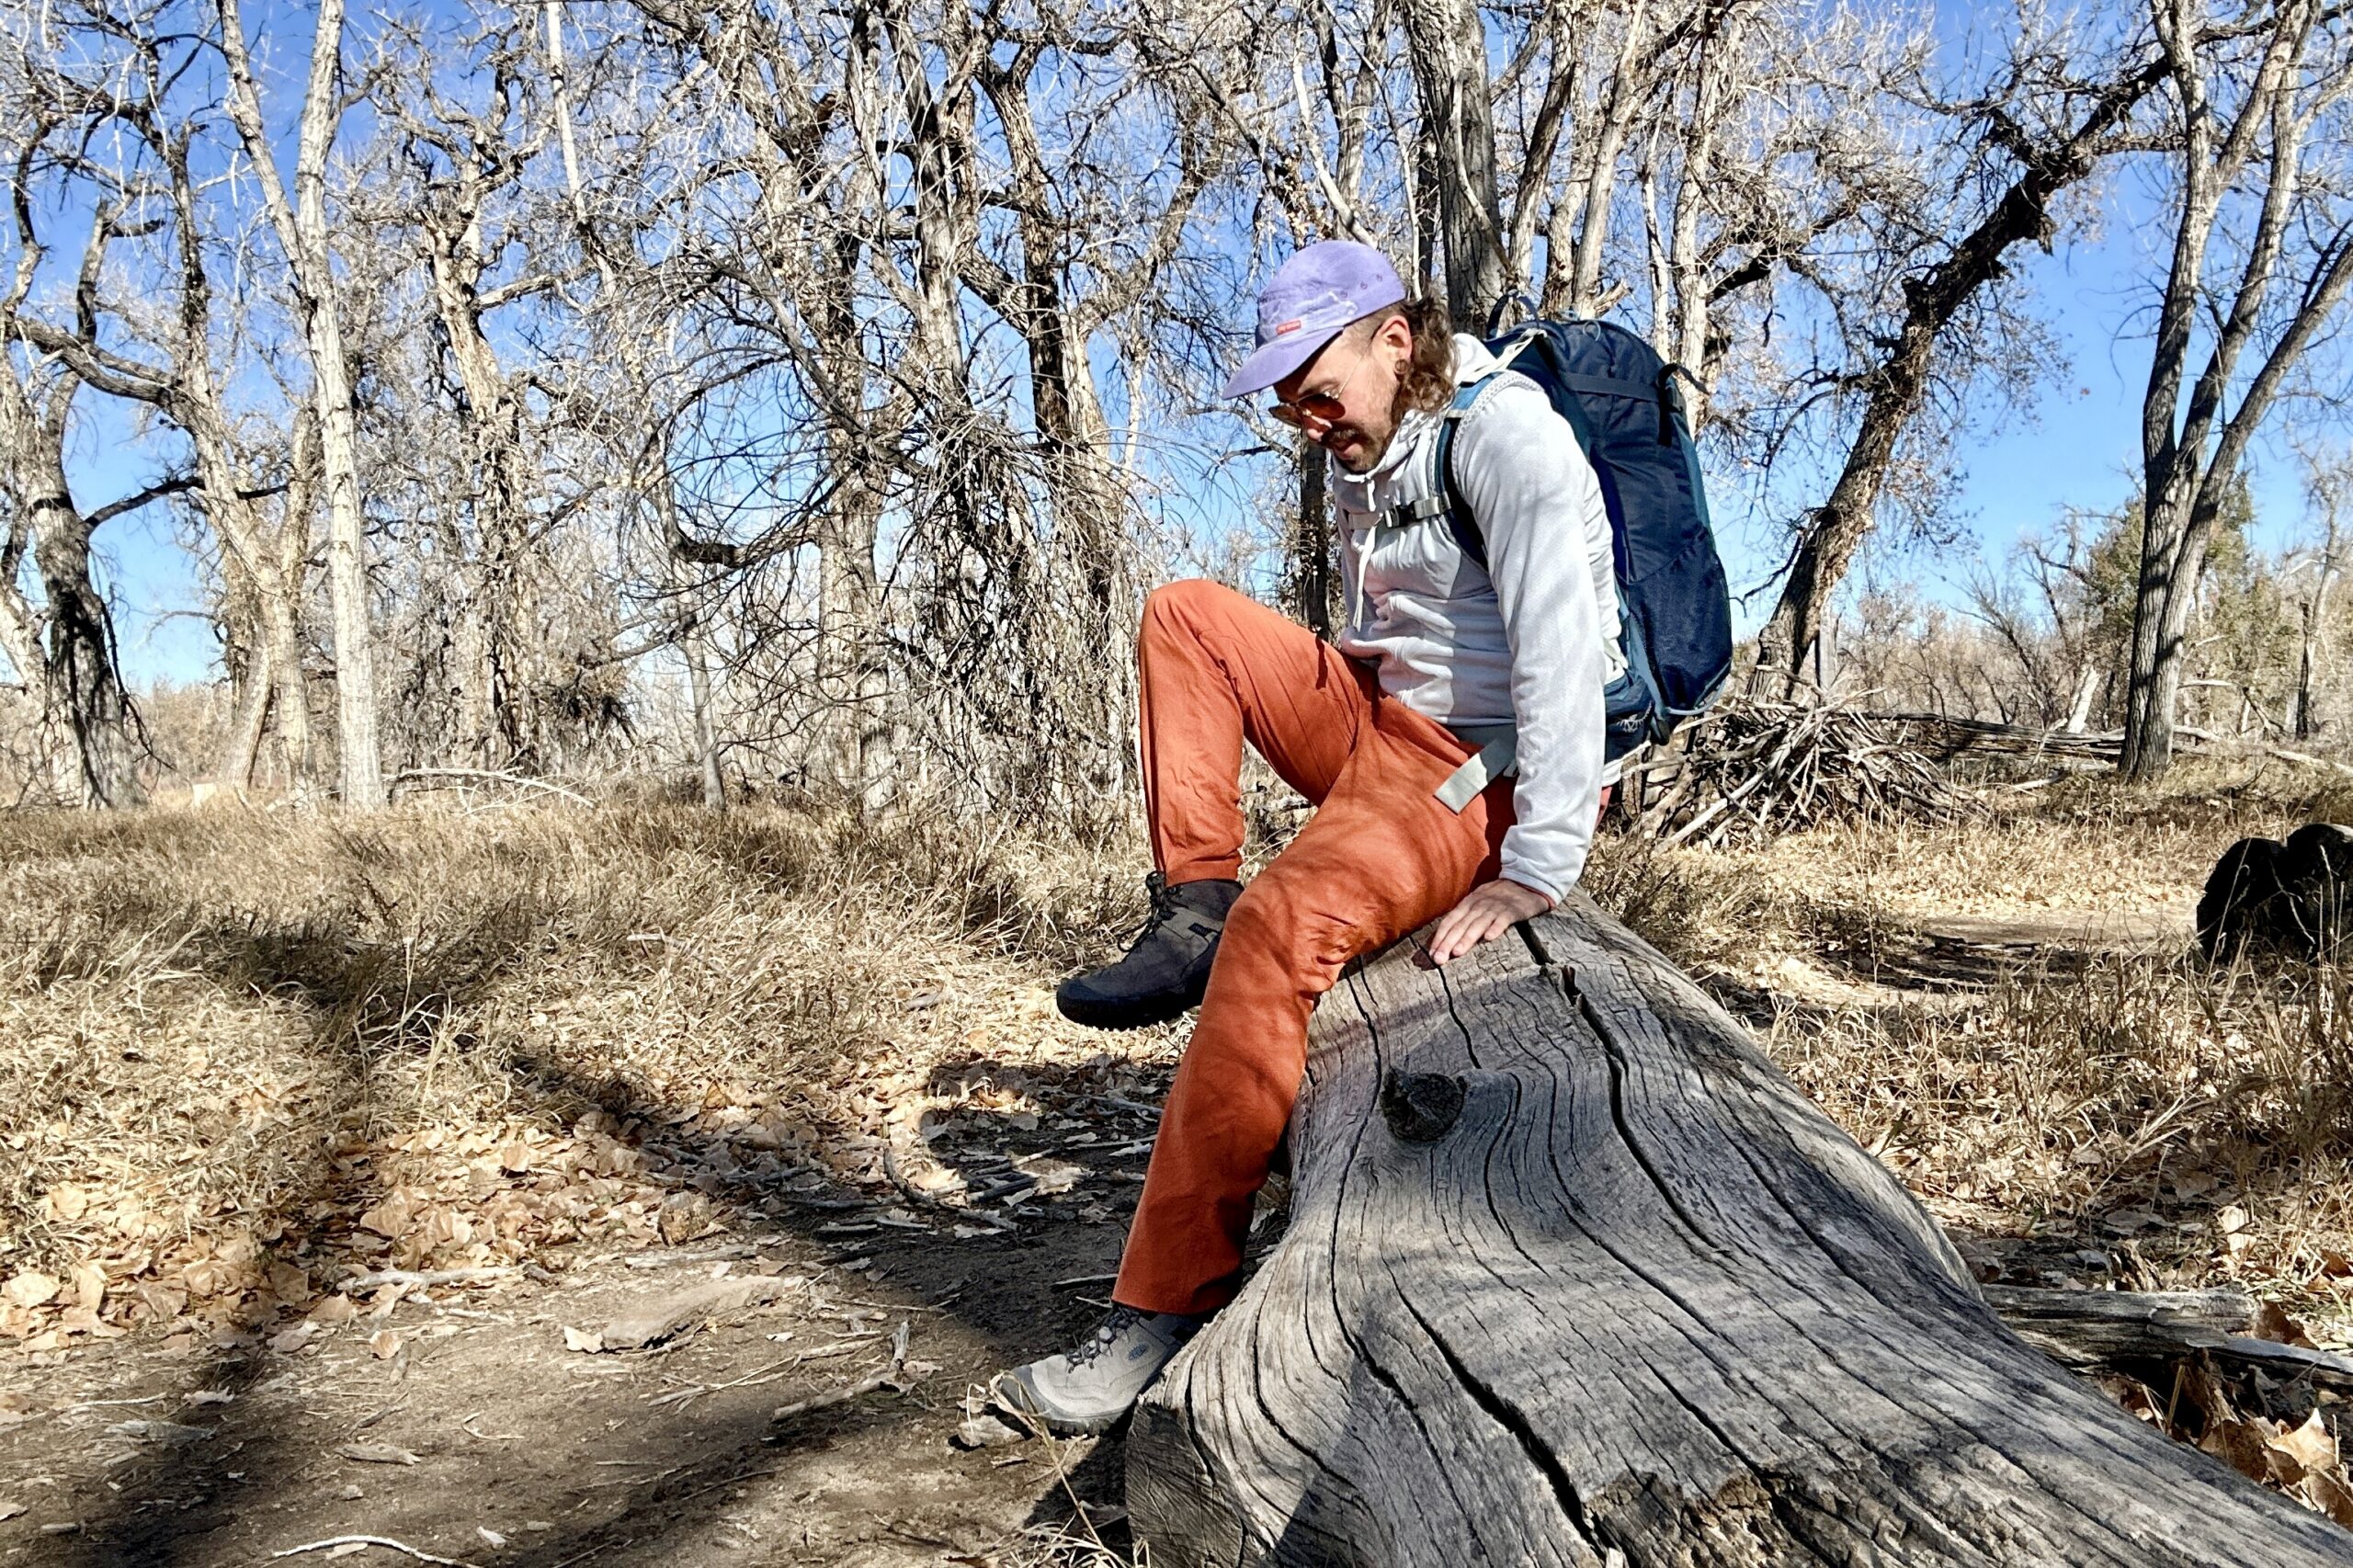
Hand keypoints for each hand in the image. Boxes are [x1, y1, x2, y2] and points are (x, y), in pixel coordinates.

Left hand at [1425, 878, 1554, 965]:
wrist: (1525, 882)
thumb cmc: (1497, 897)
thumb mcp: (1477, 903)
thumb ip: (1464, 918)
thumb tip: (1445, 939)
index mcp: (1468, 904)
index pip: (1449, 921)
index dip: (1440, 937)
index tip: (1431, 954)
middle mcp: (1479, 905)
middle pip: (1460, 925)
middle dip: (1447, 942)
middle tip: (1438, 959)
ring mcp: (1495, 907)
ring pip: (1478, 923)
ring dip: (1467, 938)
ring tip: (1457, 952)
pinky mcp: (1512, 910)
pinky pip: (1503, 919)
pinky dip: (1496, 928)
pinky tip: (1489, 938)